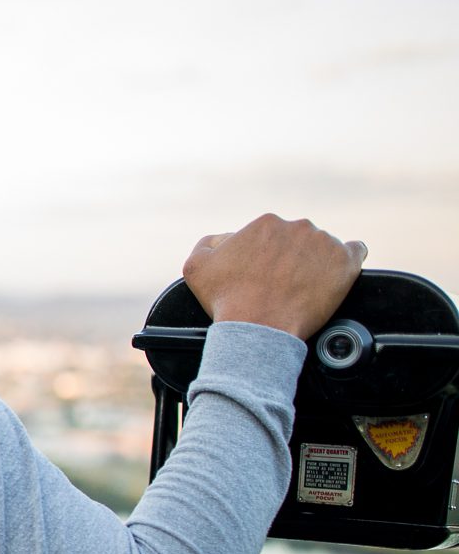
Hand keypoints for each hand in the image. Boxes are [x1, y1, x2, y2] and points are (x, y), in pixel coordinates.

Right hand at [182, 215, 367, 340]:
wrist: (257, 329)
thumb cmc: (227, 300)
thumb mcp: (197, 266)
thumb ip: (210, 242)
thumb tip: (227, 238)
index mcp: (266, 224)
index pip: (271, 234)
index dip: (266, 255)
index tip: (264, 273)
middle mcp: (298, 227)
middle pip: (298, 239)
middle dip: (291, 257)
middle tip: (283, 283)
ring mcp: (325, 243)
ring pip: (323, 247)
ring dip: (316, 261)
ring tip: (304, 286)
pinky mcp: (346, 263)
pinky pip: (356, 252)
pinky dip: (348, 260)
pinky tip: (337, 273)